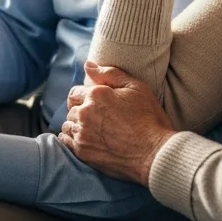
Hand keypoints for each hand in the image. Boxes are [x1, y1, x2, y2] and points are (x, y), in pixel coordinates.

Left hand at [58, 61, 175, 184]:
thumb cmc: (150, 119)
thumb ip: (110, 74)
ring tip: (91, 130)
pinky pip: (66, 142)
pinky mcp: (83, 153)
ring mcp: (82, 134)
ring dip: (75, 125)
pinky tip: (83, 141)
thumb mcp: (136, 88)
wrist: (155, 154)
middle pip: (71, 109)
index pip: (75, 93)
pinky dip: (71, 140)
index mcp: (95, 95)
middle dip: (80, 111)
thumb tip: (88, 65)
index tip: (94, 104)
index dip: (84, 97)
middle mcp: (85, 113)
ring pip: (68, 125)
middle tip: (96, 118)